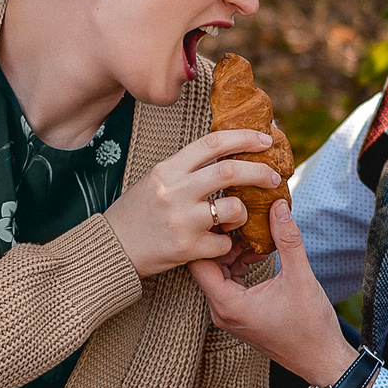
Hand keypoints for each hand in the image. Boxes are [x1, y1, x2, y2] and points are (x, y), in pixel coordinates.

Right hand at [102, 129, 285, 278]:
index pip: (212, 143)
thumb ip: (187, 169)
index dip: (244, 138)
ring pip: (233, 208)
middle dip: (260, 171)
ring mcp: (181, 220)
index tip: (265, 140)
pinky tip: (218, 243)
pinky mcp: (187, 248)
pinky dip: (228, 243)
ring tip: (238, 218)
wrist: (112, 249)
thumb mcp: (156, 181)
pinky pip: (224, 243)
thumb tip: (227, 155)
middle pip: (230, 170)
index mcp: (168, 169)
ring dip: (243, 213)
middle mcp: (174, 191)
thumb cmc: (138, 214)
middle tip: (274, 177)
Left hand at [188, 201, 359, 387]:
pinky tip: (259, 251)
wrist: (321, 360)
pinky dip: (240, 264)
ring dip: (233, 251)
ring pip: (218, 273)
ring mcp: (228, 314)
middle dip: (222, 240)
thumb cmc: (310, 327)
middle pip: (206, 265)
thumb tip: (279, 206)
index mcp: (228, 305)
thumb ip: (288, 239)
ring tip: (253, 231)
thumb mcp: (300, 277)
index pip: (199, 262)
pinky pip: (229, 282)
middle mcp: (221, 311)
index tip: (226, 216)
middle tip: (239, 217)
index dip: (209, 236)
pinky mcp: (238, 314)